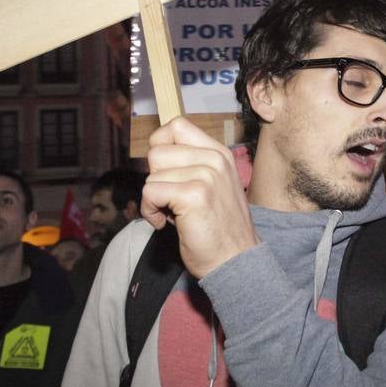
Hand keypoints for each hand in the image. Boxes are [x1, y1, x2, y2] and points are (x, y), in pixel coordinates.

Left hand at [141, 117, 258, 277]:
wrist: (235, 260)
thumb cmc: (218, 228)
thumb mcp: (212, 185)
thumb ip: (190, 164)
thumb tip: (155, 153)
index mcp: (219, 153)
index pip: (177, 125)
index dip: (161, 146)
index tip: (165, 171)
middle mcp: (215, 159)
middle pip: (157, 151)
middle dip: (155, 178)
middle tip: (171, 199)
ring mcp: (207, 175)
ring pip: (152, 174)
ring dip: (152, 199)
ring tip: (171, 214)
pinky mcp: (194, 194)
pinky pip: (150, 192)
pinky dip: (150, 212)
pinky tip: (166, 224)